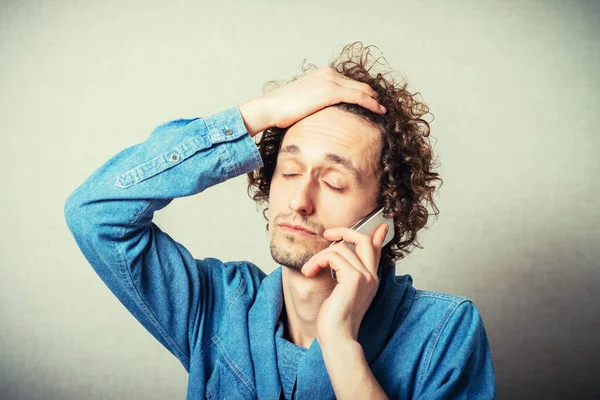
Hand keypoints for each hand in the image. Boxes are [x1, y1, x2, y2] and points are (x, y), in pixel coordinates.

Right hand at [238, 67, 385, 136]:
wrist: (271, 107)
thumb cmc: (283, 110)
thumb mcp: (304, 102)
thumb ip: (316, 103)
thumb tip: (322, 115)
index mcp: (323, 74)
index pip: (349, 82)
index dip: (363, 92)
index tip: (372, 102)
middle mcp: (329, 74)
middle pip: (359, 84)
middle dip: (372, 95)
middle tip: (382, 106)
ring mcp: (331, 81)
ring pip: (362, 89)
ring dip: (375, 100)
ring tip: (384, 110)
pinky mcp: (331, 91)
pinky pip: (359, 96)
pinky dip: (372, 103)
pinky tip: (379, 111)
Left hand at [301, 223, 388, 343]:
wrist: (337, 338)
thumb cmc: (335, 320)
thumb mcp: (341, 293)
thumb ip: (343, 274)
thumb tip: (338, 258)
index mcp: (370, 279)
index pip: (376, 251)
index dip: (376, 236)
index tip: (380, 226)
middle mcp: (371, 276)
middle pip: (363, 239)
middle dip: (344, 231)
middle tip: (327, 234)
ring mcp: (365, 276)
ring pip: (340, 248)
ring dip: (318, 256)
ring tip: (309, 269)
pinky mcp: (354, 279)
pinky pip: (333, 255)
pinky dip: (317, 261)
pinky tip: (310, 272)